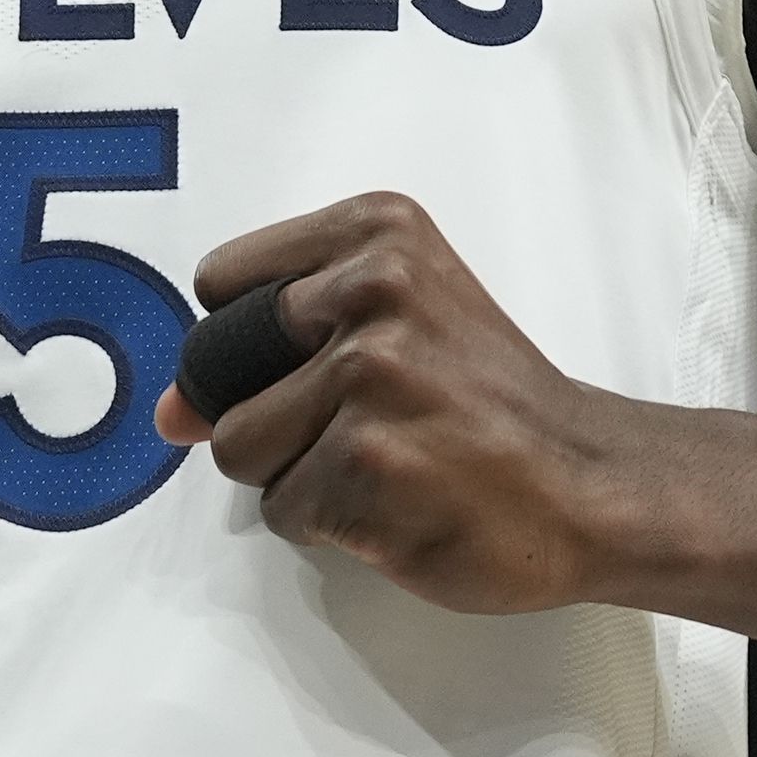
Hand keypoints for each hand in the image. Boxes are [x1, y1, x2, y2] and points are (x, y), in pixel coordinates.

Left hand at [157, 192, 622, 615]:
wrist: (590, 482)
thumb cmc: (491, 403)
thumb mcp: (395, 321)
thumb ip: (273, 343)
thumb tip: (166, 411)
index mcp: (376, 232)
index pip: (220, 285)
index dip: (252, 345)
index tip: (319, 361)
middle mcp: (371, 289)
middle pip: (218, 370)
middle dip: (269, 414)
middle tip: (364, 421)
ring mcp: (368, 376)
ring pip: (241, 449)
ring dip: (298, 476)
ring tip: (385, 461)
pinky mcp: (366, 463)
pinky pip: (284, 510)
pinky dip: (331, 524)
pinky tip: (401, 501)